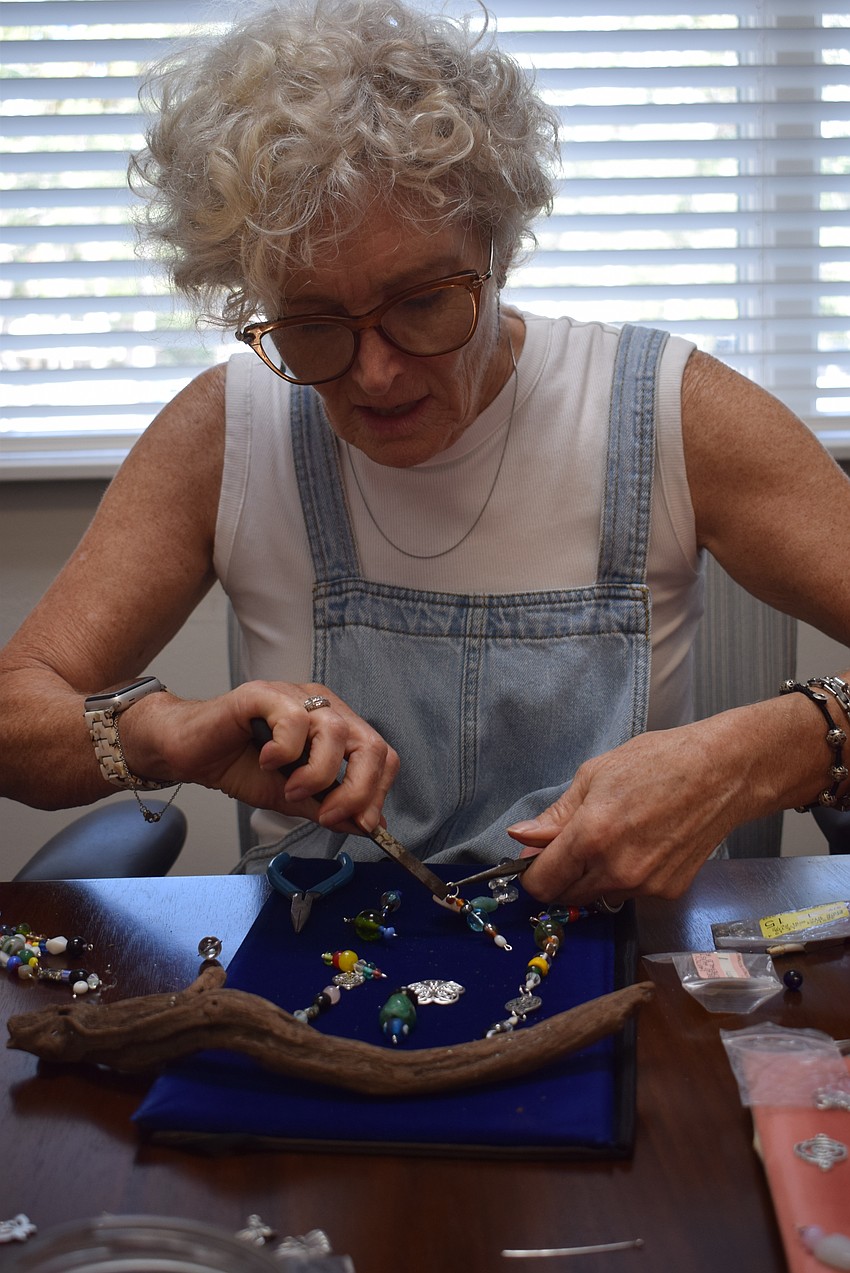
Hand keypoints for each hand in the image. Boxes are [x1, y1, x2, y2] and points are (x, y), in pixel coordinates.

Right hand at [121, 680, 399, 833]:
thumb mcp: (292, 797)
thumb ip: (328, 807)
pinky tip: (268, 761)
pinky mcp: (263, 693)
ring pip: (335, 731)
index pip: (380, 754)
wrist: (190, 753)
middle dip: (358, 788)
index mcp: (335, 727)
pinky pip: (293, 718)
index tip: (360, 824)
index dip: (376, 791)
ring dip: (318, 773)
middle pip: (369, 743)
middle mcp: (321, 706)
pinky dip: (286, 751)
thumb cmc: (240, 766)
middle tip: (330, 814)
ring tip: (292, 788)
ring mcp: (294, 696)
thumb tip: (367, 825)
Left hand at [506, 718, 750, 903]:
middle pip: (566, 896)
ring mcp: (644, 886)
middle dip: (561, 875)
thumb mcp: (594, 775)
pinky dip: (625, 877)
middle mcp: (616, 871)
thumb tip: (521, 836)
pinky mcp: (667, 893)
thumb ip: (555, 816)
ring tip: (616, 837)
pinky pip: (630, 894)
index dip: (531, 872)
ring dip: (593, 877)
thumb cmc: (658, 762)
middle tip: (575, 842)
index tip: (535, 858)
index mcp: (591, 837)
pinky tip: (642, 845)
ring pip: (598, 896)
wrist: (722, 773)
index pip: (542, 884)